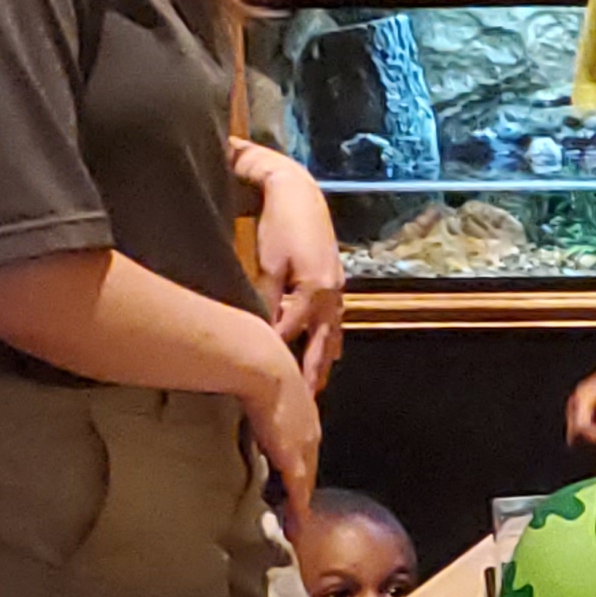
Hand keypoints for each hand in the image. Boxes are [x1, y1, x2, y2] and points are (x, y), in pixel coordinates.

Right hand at [244, 350, 321, 529]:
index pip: (304, 444)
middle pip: (309, 467)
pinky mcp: (294, 460)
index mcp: (304, 411)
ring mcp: (305, 447)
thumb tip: (240, 390)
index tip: (293, 478)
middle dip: (304, 489)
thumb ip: (254, 392)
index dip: (298, 463)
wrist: (263, 366)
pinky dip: (299, 513)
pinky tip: (298, 529)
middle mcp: (311, 431)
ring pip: (306, 484)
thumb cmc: (256, 363)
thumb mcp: (260, 379)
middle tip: (298, 511)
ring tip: (297, 527)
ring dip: (301, 506)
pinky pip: (299, 493)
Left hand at [249, 155, 347, 388]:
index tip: (262, 377)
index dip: (277, 355)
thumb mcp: (268, 263)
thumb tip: (258, 328)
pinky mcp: (335, 283)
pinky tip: (330, 353)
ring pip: (331, 335)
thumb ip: (265, 297)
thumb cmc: (279, 224)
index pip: (291, 333)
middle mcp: (331, 295)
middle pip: (320, 344)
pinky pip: (336, 321)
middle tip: (305, 403)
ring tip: (318, 388)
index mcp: (313, 290)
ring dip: (324, 362)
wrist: (299, 193)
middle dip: (312, 374)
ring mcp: (336, 290)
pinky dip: (330, 341)